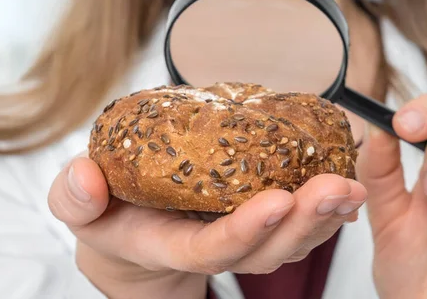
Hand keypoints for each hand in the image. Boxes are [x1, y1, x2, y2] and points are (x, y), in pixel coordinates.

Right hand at [48, 154, 366, 298]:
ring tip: (352, 186)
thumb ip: (74, 196)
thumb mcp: (79, 204)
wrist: (135, 229)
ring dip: (326, 216)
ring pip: (291, 240)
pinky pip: (297, 223)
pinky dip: (325, 208)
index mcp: (171, 246)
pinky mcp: (258, 222)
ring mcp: (242, 237)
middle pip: (267, 249)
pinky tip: (349, 181)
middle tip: (336, 188)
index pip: (212, 249)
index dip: (246, 231)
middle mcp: (215, 248)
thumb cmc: (110, 212)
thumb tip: (85, 178)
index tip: (278, 202)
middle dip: (305, 222)